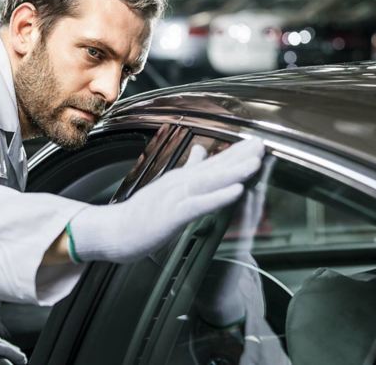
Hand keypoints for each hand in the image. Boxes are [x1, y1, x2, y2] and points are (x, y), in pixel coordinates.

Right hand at [67, 138, 264, 263]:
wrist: (113, 232)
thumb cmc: (138, 214)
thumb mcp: (165, 187)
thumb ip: (185, 170)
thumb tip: (200, 152)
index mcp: (180, 179)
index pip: (212, 162)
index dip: (236, 153)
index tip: (257, 142)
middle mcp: (179, 184)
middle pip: (214, 167)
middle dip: (240, 156)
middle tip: (262, 144)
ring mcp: (175, 198)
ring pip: (209, 182)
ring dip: (233, 172)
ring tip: (254, 163)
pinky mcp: (171, 216)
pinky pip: (198, 205)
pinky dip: (218, 197)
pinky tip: (235, 192)